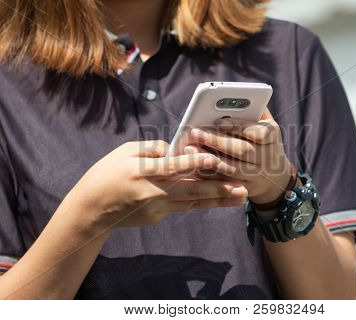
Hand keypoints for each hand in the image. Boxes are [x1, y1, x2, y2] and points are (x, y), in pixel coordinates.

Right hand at [63, 140, 247, 229]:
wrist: (91, 210)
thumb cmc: (105, 174)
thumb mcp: (123, 152)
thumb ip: (151, 149)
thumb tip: (175, 150)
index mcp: (141, 173)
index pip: (172, 167)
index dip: (194, 163)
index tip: (214, 159)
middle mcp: (152, 193)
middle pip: (190, 190)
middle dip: (218, 189)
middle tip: (243, 189)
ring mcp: (156, 209)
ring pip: (191, 202)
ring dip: (217, 200)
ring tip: (239, 198)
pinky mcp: (157, 217)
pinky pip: (181, 206)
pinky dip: (199, 201)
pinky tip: (218, 198)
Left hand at [185, 109, 292, 204]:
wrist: (276, 179)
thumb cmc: (265, 144)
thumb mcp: (267, 126)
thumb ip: (254, 110)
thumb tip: (238, 96)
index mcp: (272, 137)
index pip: (258, 132)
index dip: (238, 127)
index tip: (218, 121)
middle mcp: (267, 158)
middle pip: (242, 150)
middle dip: (217, 141)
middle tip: (196, 132)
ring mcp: (257, 176)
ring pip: (232, 169)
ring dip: (209, 159)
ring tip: (190, 149)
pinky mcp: (245, 190)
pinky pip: (224, 184)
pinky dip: (209, 175)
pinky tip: (194, 167)